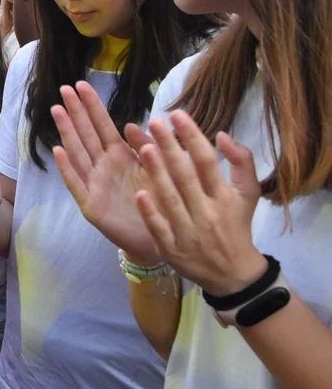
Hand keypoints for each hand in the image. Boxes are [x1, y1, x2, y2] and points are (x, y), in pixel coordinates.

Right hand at [52, 82, 160, 263]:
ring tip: (57, 110)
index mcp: (120, 156)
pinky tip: (59, 151)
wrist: (160, 239)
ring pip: (77, 153)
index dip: (92, 105)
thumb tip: (131, 124)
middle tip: (64, 88)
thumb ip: (148, 147)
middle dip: (75, 111)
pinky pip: (77, 184)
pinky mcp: (91, 206)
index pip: (103, 125)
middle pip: (86, 134)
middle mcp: (103, 167)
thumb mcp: (158, 169)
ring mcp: (94, 185)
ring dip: (67, 132)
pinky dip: (67, 168)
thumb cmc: (159, 202)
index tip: (81, 84)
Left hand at [134, 111, 265, 295]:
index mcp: (223, 196)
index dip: (192, 136)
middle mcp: (207, 212)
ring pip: (171, 199)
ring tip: (144, 148)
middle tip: (153, 122)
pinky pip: (160, 228)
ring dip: (157, 174)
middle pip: (186, 176)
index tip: (177, 115)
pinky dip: (150, 213)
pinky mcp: (172, 248)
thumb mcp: (248, 194)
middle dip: (170, 147)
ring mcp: (188, 231)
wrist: (232, 274)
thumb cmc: (235, 225)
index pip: (206, 161)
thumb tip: (222, 135)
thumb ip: (242, 161)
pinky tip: (139, 194)